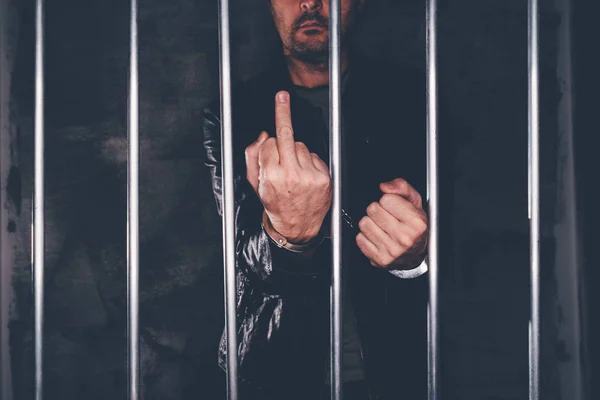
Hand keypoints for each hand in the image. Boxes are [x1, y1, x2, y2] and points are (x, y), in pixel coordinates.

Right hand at [245, 91, 331, 243]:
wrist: (296, 227)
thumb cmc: (274, 204)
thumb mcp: (255, 184)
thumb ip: (253, 158)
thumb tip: (263, 135)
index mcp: (270, 176)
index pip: (269, 143)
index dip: (268, 145)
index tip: (270, 124)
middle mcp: (290, 175)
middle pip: (286, 135)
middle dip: (282, 113)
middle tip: (281, 96)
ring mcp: (308, 176)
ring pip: (301, 146)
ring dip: (295, 152)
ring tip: (293, 171)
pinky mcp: (323, 178)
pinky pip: (314, 156)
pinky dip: (309, 161)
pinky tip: (304, 175)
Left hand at [355, 178, 427, 268]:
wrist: (416, 255)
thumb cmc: (414, 227)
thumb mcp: (415, 202)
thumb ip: (401, 187)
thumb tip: (384, 186)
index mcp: (416, 223)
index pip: (386, 199)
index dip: (388, 200)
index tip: (394, 207)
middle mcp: (404, 238)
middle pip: (372, 209)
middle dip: (377, 210)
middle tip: (386, 216)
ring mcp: (391, 250)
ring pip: (364, 223)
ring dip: (370, 223)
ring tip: (382, 226)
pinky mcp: (379, 259)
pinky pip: (360, 239)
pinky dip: (366, 236)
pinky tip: (377, 237)